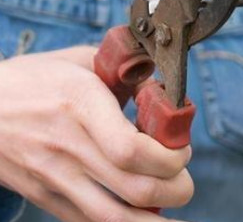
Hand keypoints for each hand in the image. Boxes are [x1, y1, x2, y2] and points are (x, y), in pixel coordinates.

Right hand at [0, 47, 192, 221]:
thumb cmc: (35, 80)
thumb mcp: (82, 61)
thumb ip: (128, 73)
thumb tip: (166, 92)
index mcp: (81, 104)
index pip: (132, 150)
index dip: (169, 158)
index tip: (181, 150)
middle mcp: (69, 146)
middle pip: (136, 190)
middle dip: (177, 189)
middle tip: (182, 176)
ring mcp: (55, 178)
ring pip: (114, 219)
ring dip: (156, 219)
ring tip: (172, 203)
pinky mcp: (47, 197)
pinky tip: (142, 212)